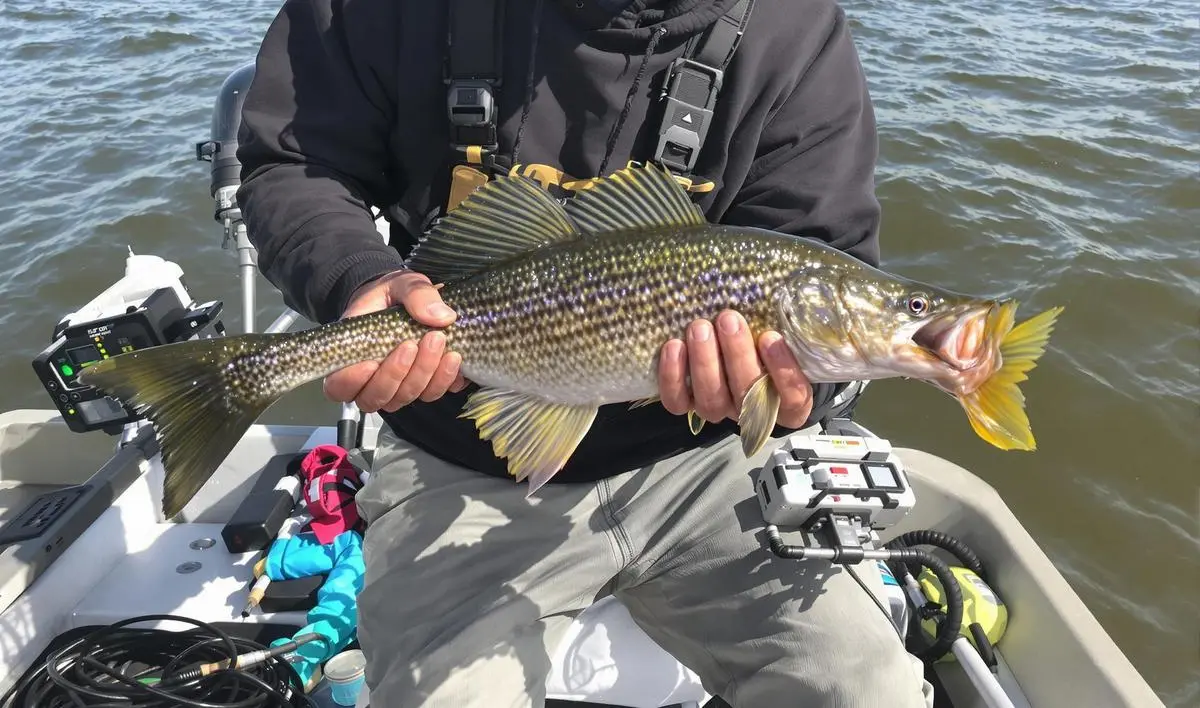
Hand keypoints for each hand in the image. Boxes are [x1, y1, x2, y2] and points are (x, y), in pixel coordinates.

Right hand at [322, 269, 466, 412]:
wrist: (412, 302)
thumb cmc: (393, 295)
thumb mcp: (401, 284)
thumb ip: (416, 294)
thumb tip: (441, 316)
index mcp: (349, 355)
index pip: (339, 385)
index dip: (352, 381)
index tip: (372, 362)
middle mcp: (370, 379)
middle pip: (376, 396)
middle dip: (398, 373)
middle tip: (416, 342)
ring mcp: (397, 386)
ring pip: (405, 397)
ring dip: (424, 373)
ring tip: (438, 341)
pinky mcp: (423, 387)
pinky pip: (432, 393)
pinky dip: (445, 379)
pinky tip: (454, 358)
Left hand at [658, 310, 812, 428]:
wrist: (730, 342)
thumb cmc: (763, 334)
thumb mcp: (779, 328)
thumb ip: (781, 320)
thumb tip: (780, 284)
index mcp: (787, 399)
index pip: (793, 397)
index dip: (783, 371)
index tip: (771, 337)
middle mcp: (752, 409)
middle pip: (748, 395)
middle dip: (737, 355)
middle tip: (728, 319)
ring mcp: (719, 408)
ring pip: (712, 401)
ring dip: (704, 363)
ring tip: (700, 327)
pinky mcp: (688, 404)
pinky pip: (678, 401)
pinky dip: (673, 376)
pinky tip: (674, 346)